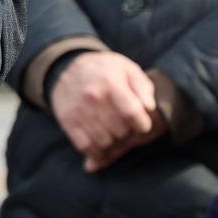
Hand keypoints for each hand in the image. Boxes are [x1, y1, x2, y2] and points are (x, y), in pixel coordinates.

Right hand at [49, 51, 156, 169]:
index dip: (143, 125)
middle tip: (128, 128)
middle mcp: (92, 97)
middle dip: (129, 134)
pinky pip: (85, 146)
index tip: (142, 124)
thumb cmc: (106, 70)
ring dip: (114, 144)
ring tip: (115, 134)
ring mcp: (78, 110)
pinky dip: (97, 152)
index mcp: (111, 82)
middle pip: (120, 131)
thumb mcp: (129, 69)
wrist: (68, 66)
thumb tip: (150, 109)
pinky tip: (102, 145)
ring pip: (104, 142)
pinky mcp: (67, 121)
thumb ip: (144, 89)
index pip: (133, 114)